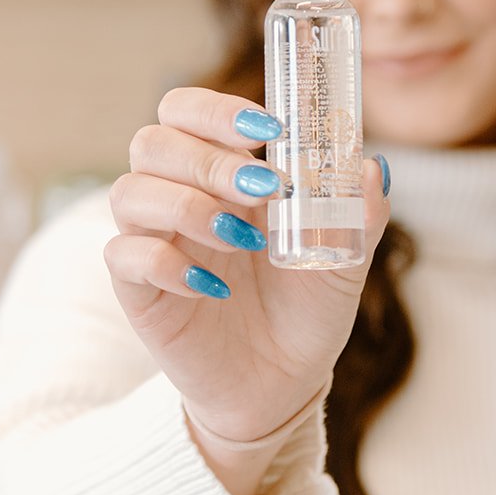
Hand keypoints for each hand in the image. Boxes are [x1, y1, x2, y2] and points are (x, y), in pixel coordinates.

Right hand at [104, 87, 390, 442]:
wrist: (284, 385)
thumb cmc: (306, 310)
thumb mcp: (344, 262)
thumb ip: (358, 214)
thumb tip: (371, 166)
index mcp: (223, 173)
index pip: (189, 111)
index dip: (218, 109)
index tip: (269, 131)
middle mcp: (179, 196)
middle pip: (153, 141)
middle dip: (208, 158)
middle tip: (264, 189)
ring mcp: (154, 240)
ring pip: (130, 191)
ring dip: (186, 205)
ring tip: (244, 241)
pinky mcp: (137, 289)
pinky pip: (123, 255)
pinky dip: (165, 263)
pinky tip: (213, 287)